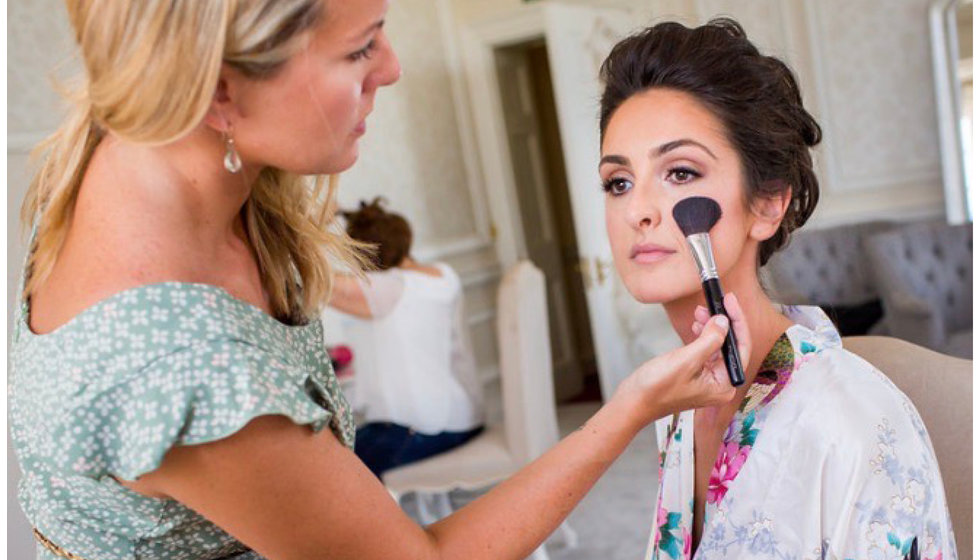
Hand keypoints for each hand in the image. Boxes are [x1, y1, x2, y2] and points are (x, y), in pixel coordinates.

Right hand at [613, 293, 750, 428]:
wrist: (633, 402)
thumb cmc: (656, 389)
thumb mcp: (686, 360)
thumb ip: (709, 340)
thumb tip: (724, 321)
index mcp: (724, 385)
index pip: (740, 348)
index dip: (737, 322)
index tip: (729, 301)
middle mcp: (720, 383)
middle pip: (730, 346)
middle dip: (723, 322)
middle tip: (715, 302)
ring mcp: (707, 379)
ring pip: (717, 346)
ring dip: (711, 326)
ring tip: (700, 311)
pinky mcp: (695, 374)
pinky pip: (705, 350)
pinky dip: (702, 335)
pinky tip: (696, 325)